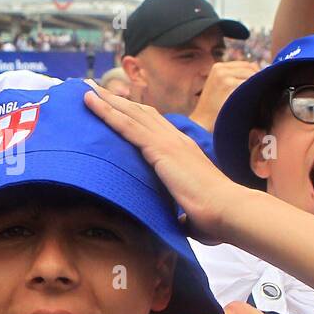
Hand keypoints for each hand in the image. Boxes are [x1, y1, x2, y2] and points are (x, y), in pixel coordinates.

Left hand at [83, 82, 242, 242]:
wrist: (228, 210)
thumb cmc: (216, 218)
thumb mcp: (193, 213)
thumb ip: (184, 215)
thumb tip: (181, 224)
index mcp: (184, 152)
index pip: (155, 127)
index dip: (135, 115)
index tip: (119, 107)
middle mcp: (176, 140)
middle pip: (140, 113)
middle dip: (116, 100)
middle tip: (93, 88)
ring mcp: (168, 141)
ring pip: (130, 113)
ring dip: (106, 99)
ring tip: (86, 88)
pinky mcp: (159, 148)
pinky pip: (126, 125)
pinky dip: (106, 111)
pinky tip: (90, 101)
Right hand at [189, 59, 258, 132]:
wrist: (202, 122)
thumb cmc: (215, 108)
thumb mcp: (222, 87)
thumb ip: (236, 77)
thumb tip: (259, 69)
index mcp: (218, 67)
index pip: (246, 64)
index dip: (257, 73)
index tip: (263, 84)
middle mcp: (220, 68)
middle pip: (250, 67)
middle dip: (259, 78)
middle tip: (263, 92)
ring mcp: (223, 75)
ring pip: (251, 75)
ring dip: (256, 86)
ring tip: (256, 98)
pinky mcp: (227, 84)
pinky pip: (248, 84)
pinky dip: (252, 92)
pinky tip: (251, 102)